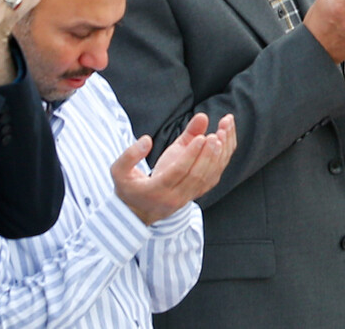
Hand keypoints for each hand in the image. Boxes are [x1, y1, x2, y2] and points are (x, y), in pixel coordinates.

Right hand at [111, 114, 236, 222]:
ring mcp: (187, 197)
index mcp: (156, 190)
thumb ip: (130, 155)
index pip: (177, 172)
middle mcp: (175, 197)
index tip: (201, 137)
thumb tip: (147, 140)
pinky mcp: (195, 194)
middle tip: (216, 133)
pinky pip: (213, 178)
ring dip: (219, 155)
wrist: (137, 213)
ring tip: (224, 132)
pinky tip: (225, 141)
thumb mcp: (119, 171)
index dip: (190, 155)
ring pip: (208, 178)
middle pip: (196, 175)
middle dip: (208, 153)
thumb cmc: (128, 187)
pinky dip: (221, 160)